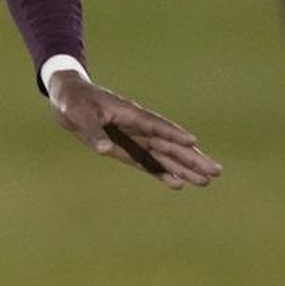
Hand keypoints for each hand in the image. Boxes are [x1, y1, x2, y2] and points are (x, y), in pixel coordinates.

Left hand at [48, 70, 221, 190]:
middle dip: (191, 157)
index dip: (173, 133)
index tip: (193, 141)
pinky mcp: (128, 150)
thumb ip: (93, 131)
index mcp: (129, 113)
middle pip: (169, 144)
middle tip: (215, 171)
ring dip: (184, 168)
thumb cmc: (74, 103)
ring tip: (206, 181)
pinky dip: (162, 173)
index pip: (155, 125)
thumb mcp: (78, 114)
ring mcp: (136, 139)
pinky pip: (148, 163)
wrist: (69, 100)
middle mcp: (138, 127)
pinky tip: (178, 184)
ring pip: (165, 155)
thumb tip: (103, 149)